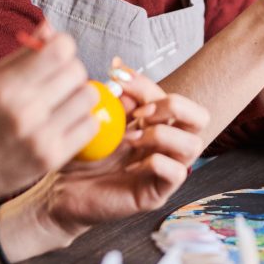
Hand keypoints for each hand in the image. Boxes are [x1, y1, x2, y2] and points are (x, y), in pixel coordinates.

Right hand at [0, 20, 98, 200]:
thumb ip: (19, 55)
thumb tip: (50, 26)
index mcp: (4, 87)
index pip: (60, 50)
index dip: (61, 45)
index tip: (52, 53)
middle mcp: (25, 111)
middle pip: (77, 70)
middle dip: (69, 68)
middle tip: (54, 79)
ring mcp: (41, 137)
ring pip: (88, 96)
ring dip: (77, 94)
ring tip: (59, 101)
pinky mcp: (52, 158)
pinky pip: (90, 126)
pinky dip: (81, 119)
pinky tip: (64, 121)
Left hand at [39, 69, 208, 237]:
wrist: (64, 191)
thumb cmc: (83, 155)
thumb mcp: (98, 120)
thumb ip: (114, 98)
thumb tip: (120, 70)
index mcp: (156, 125)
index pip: (168, 96)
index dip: (146, 83)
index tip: (117, 76)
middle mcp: (167, 146)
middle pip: (200, 117)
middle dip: (174, 106)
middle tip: (140, 113)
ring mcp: (166, 170)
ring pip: (194, 144)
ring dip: (162, 134)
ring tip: (130, 139)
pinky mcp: (158, 193)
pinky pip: (177, 173)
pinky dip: (156, 162)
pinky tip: (130, 165)